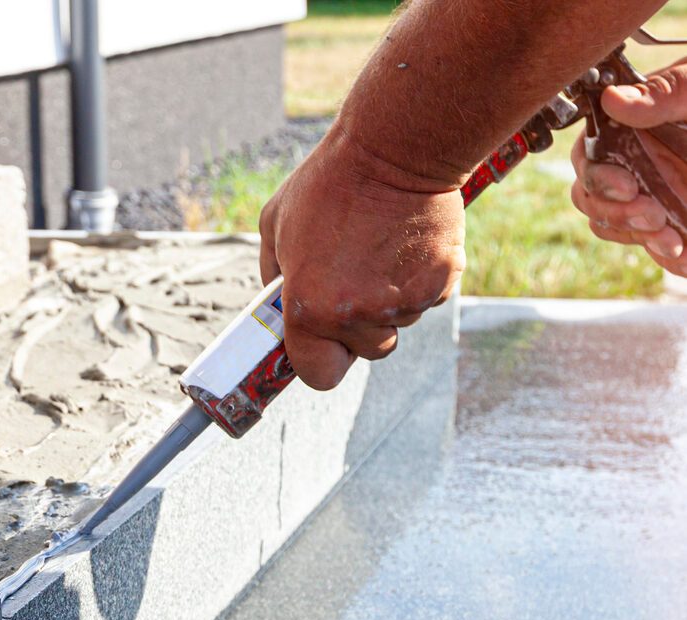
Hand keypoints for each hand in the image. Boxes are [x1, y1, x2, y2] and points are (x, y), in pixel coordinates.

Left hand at [259, 125, 464, 390]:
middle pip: (366, 350)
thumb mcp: (276, 226)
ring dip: (389, 301)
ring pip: (397, 324)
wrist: (395, 149)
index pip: (319, 375)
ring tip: (378, 251)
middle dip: (359, 326)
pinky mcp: (440, 283)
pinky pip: (427, 300)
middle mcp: (356, 314)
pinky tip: (404, 243)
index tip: (323, 342)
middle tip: (355, 279)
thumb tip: (278, 306)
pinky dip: (418, 280)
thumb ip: (274, 276)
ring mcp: (402, 302)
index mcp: (309, 308)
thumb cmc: (328, 183)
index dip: (321, 360)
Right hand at [570, 60, 686, 274]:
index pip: (589, 156)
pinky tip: (683, 253)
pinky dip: (664, 254)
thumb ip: (665, 93)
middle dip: (615, 212)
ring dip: (635, 234)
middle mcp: (637, 160)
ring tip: (670, 237)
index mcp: (636, 126)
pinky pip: (651, 244)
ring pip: (612, 224)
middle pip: (590, 196)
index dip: (597, 175)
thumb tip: (613, 99)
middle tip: (652, 214)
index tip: (626, 186)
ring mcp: (653, 192)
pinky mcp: (673, 219)